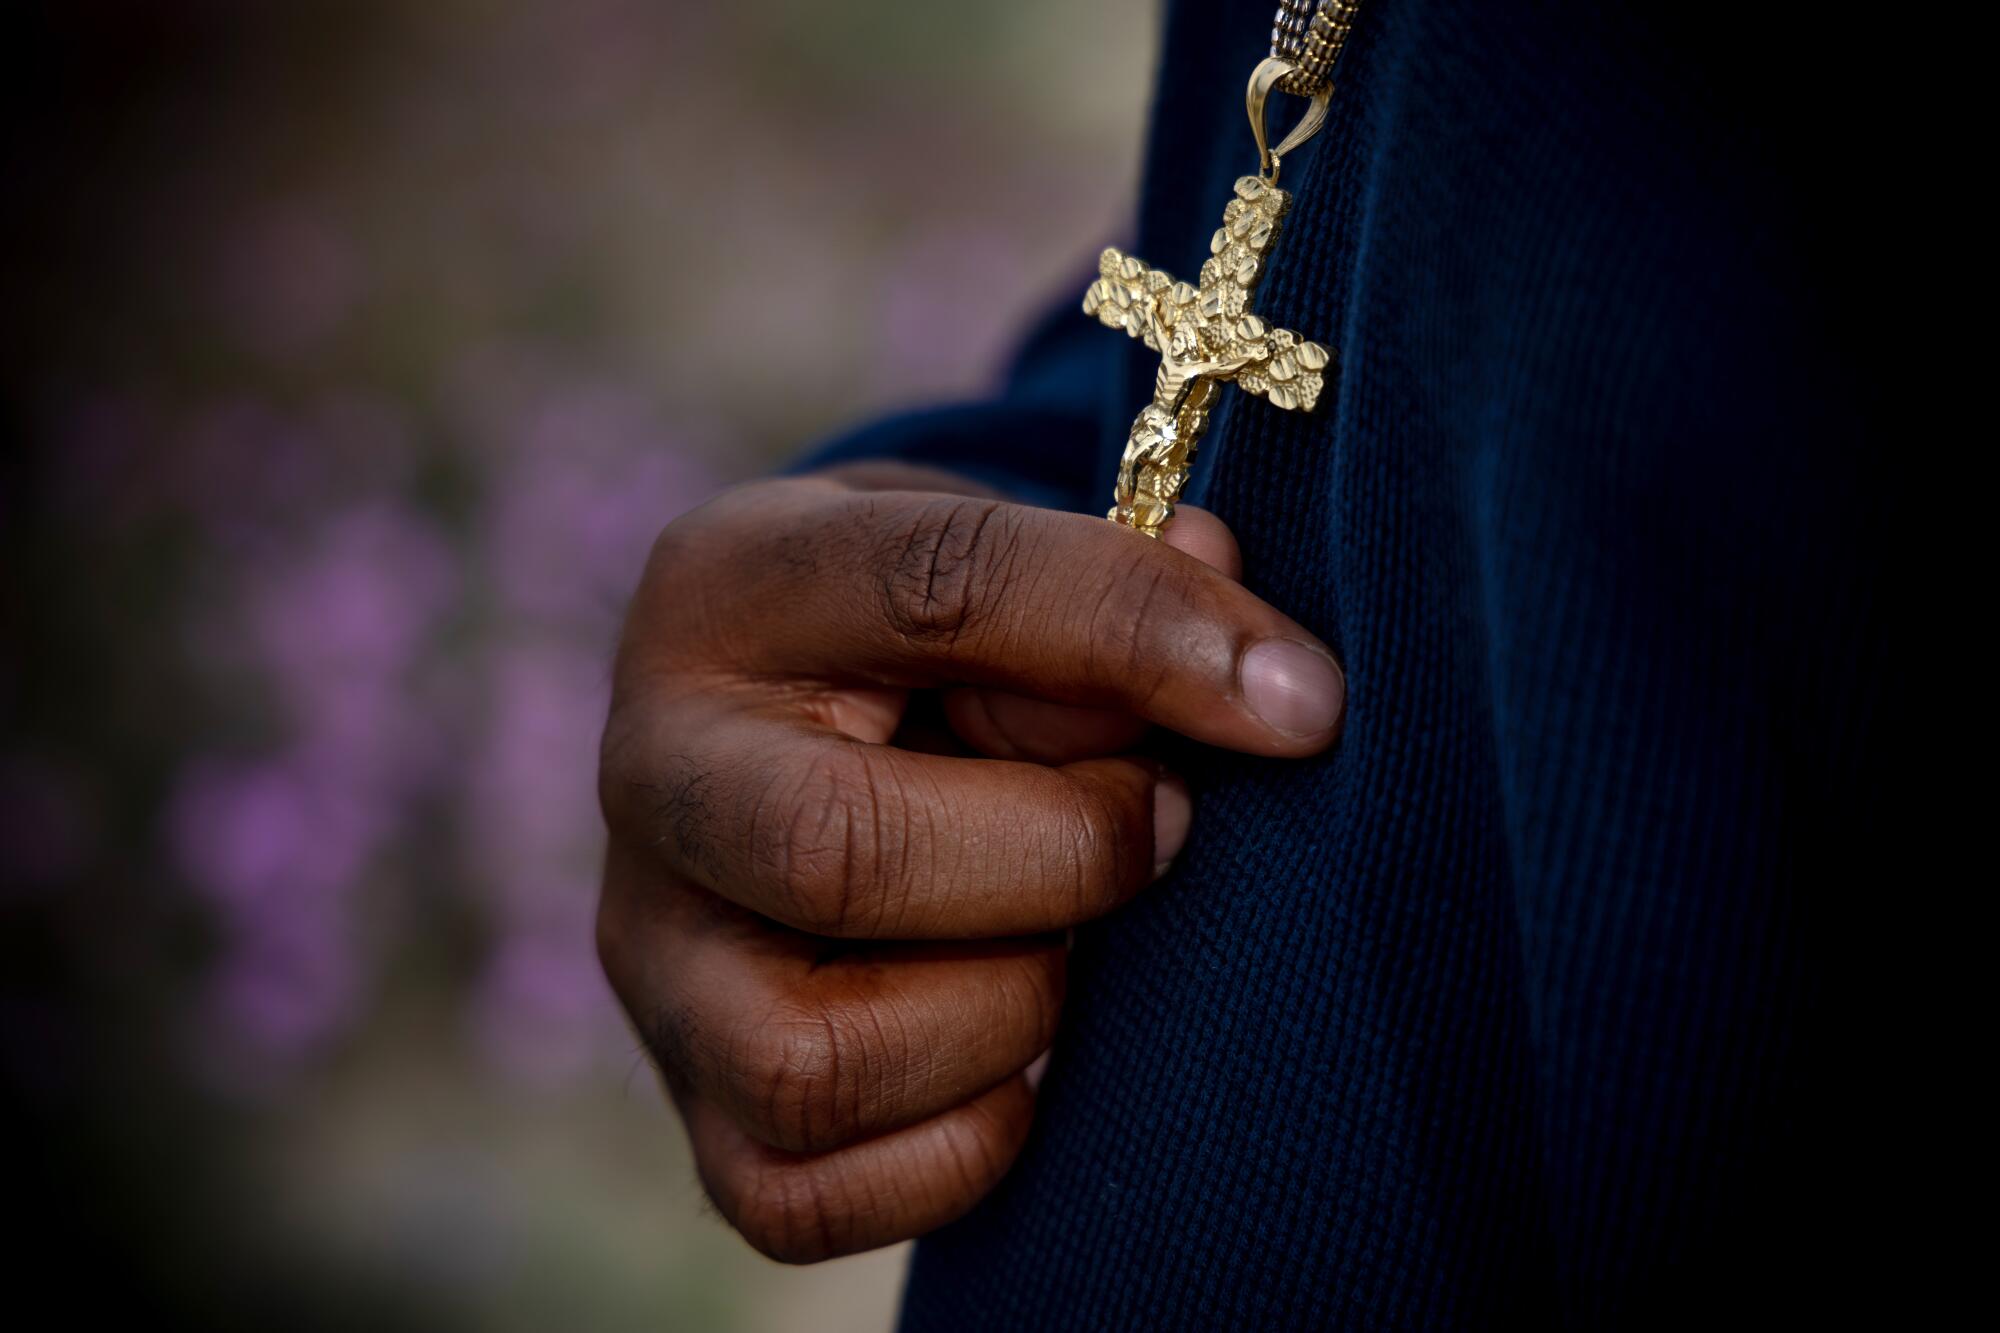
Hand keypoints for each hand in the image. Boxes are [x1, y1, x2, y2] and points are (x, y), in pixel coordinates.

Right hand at [596, 464, 1343, 1261]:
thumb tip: (1266, 683)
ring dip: (1008, 1015)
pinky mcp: (692, 1106)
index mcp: (730, 589)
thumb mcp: (1006, 556)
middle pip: (837, 854)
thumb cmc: (937, 637)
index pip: (938, 589)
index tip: (1298, 700)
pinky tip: (1021, 1057)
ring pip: (812, 1057)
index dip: (1137, 636)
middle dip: (1064, 856)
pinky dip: (961, 1146)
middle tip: (1161, 828)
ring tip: (1069, 949)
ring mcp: (656, 958)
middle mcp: (652, 774)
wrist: (808, 732)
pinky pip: (807, 1193)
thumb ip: (1118, 585)